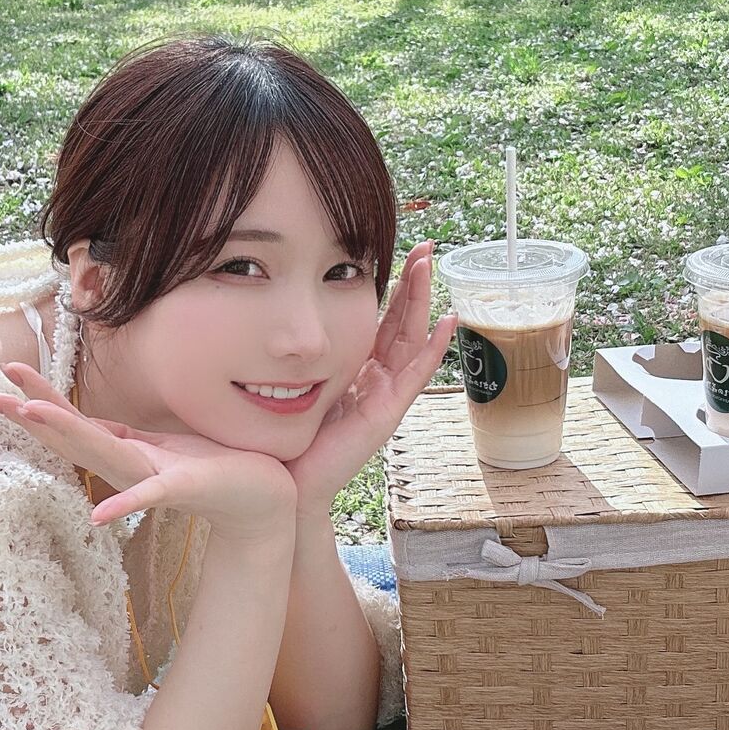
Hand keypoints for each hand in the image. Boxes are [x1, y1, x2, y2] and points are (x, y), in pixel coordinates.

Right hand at [0, 365, 295, 543]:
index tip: (7, 372)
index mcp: (128, 452)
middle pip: (72, 435)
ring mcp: (152, 479)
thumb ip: (133, 438)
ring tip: (28, 412)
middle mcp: (131, 466)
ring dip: (64, 433)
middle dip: (31, 413)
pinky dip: (124, 506)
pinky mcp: (182, 488)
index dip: (40, 398)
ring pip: (100, 453)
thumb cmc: (221, 469)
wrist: (262, 505)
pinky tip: (97, 516)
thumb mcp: (167, 446)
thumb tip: (100, 423)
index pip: (75, 422)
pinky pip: (150, 497)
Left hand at [282, 240, 458, 514]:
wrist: (287, 482)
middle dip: (414, 283)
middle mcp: (376, 378)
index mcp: (357, 367)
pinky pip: (416, 374)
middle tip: (426, 247)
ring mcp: (386, 395)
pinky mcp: (387, 412)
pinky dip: (435, 348)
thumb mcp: (296, 379)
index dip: (392, 286)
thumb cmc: (287, 434)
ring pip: (412, 339)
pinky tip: (449, 322)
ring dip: (423, 301)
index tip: (398, 249)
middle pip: (402, 321)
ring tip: (430, 267)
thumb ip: (300, 353)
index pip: (381, 318)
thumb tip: (279, 316)